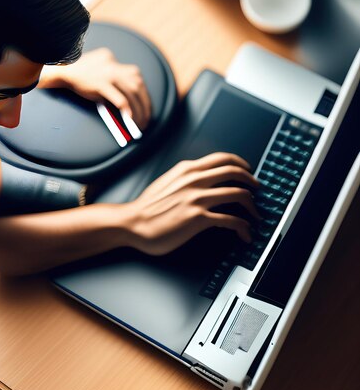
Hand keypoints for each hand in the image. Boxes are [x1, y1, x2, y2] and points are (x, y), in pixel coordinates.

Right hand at [41, 48, 151, 130]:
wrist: (61, 72)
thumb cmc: (80, 77)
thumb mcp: (99, 75)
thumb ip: (113, 84)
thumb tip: (127, 106)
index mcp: (113, 61)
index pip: (136, 77)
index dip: (143, 94)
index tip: (146, 106)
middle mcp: (114, 65)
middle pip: (138, 84)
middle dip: (145, 103)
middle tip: (147, 118)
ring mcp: (108, 74)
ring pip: (132, 91)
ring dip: (139, 109)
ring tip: (139, 123)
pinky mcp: (101, 84)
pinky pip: (119, 98)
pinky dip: (127, 109)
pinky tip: (130, 118)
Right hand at [123, 152, 259, 255]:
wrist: (132, 223)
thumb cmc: (146, 208)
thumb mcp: (167, 182)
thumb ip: (185, 178)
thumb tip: (201, 180)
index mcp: (187, 170)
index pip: (222, 158)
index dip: (241, 164)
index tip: (248, 171)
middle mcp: (194, 181)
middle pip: (235, 173)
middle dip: (252, 181)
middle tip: (257, 190)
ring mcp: (197, 199)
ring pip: (238, 194)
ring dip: (252, 205)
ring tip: (255, 214)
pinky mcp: (198, 218)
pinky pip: (231, 219)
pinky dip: (243, 226)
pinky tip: (244, 231)